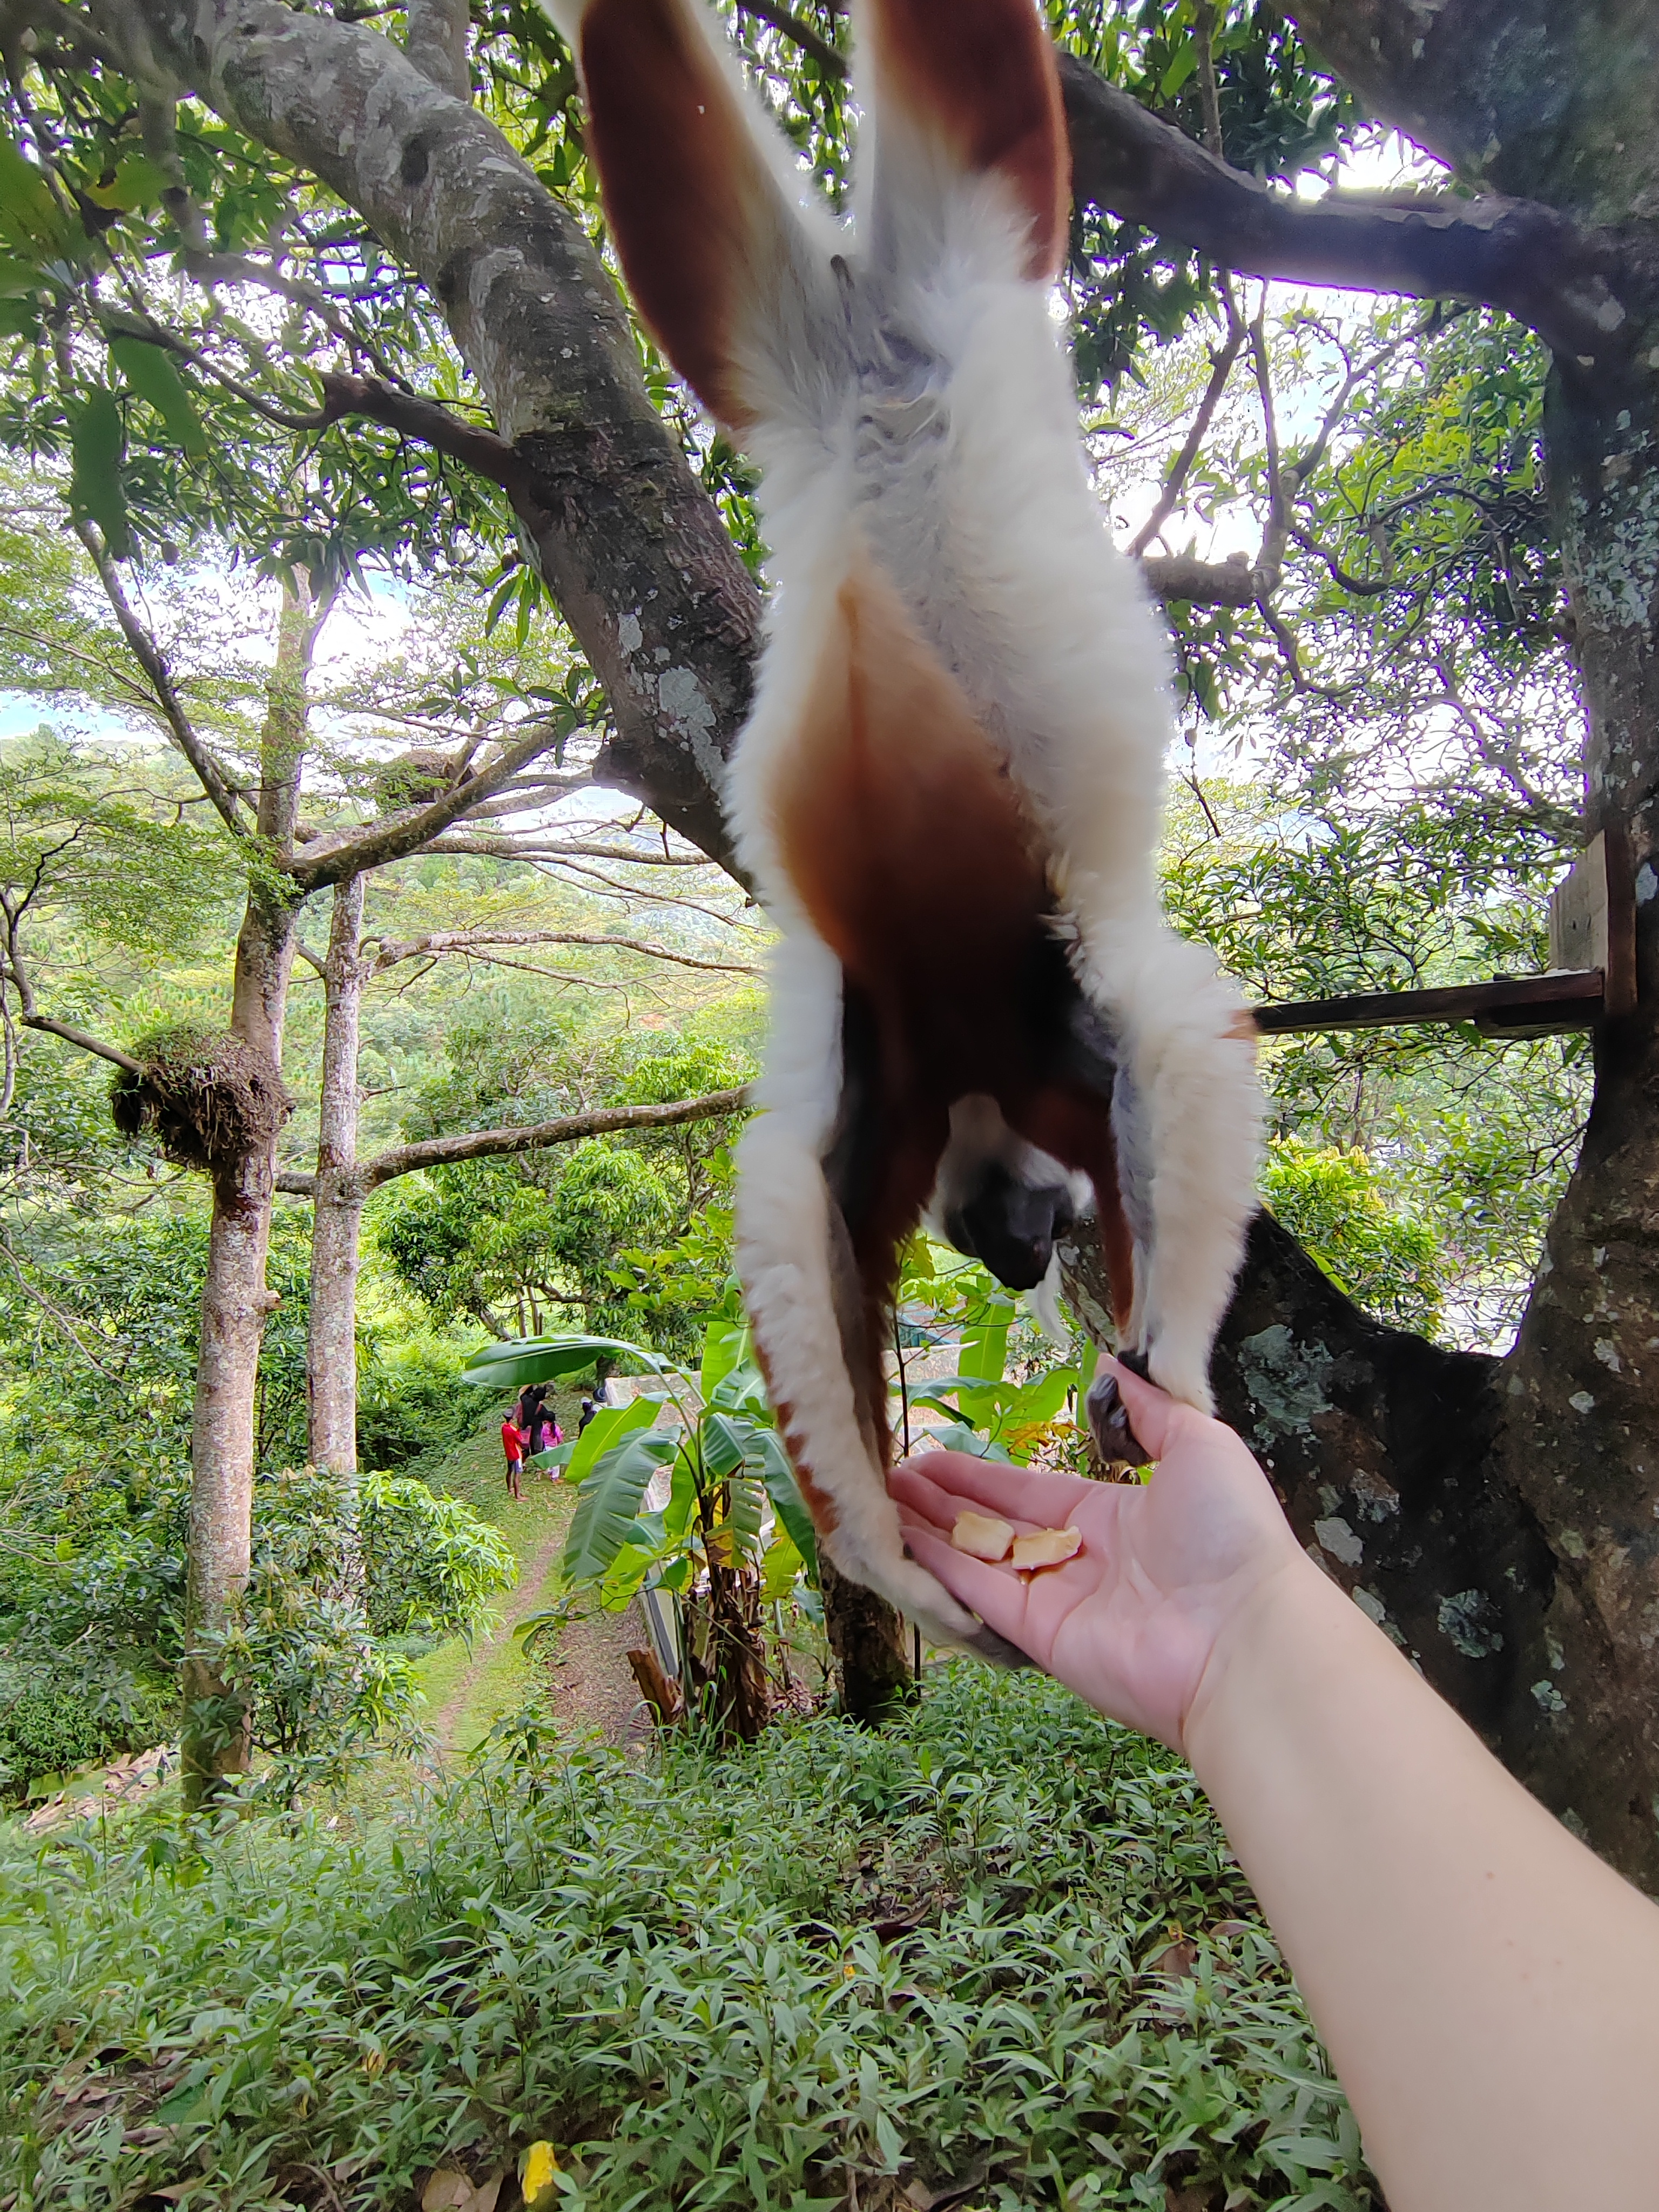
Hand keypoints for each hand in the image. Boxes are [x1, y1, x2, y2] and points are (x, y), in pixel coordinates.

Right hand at [889, 1358, 1309, 1749]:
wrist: (1246, 1633)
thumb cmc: (1233, 1535)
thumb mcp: (1200, 1443)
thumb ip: (1150, 1407)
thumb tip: (1115, 1362)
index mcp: (1114, 1517)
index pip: (1030, 1492)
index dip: (980, 1478)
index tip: (934, 1457)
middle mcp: (1080, 1559)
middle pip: (995, 1526)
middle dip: (943, 1501)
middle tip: (891, 1474)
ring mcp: (1057, 1600)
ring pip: (978, 1558)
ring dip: (929, 1529)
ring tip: (880, 1498)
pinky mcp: (1040, 1636)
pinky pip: (979, 1593)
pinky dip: (939, 1564)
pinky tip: (901, 1534)